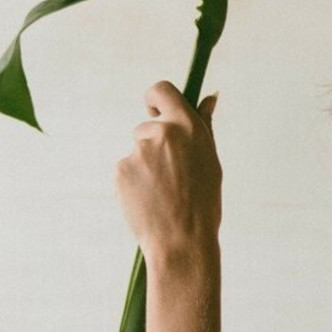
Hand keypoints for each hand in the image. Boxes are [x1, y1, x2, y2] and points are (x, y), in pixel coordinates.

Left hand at [116, 81, 220, 262]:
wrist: (182, 242)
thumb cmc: (203, 204)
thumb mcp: (210, 162)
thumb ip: (204, 127)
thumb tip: (210, 97)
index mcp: (188, 127)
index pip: (162, 90)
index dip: (155, 99)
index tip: (155, 111)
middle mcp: (162, 133)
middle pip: (146, 128)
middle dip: (153, 148)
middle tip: (170, 179)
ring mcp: (139, 151)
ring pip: (136, 153)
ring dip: (144, 169)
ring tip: (161, 195)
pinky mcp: (121, 169)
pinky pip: (125, 171)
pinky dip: (133, 185)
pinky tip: (148, 202)